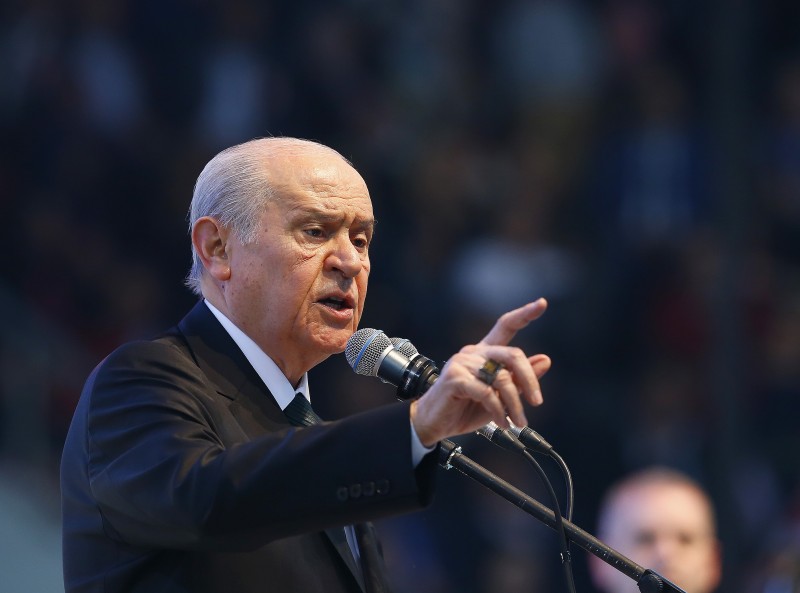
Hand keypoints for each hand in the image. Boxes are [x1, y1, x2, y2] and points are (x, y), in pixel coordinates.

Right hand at [410, 299, 551, 446]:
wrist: (434, 424)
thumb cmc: (465, 408)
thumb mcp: (499, 396)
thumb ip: (519, 379)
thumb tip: (545, 360)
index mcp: (484, 352)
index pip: (505, 326)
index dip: (524, 314)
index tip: (542, 303)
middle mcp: (473, 353)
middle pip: (512, 355)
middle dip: (529, 379)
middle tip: (537, 402)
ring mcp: (462, 363)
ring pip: (502, 379)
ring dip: (515, 404)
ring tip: (518, 422)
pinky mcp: (455, 378)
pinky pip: (487, 393)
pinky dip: (499, 411)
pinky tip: (502, 423)